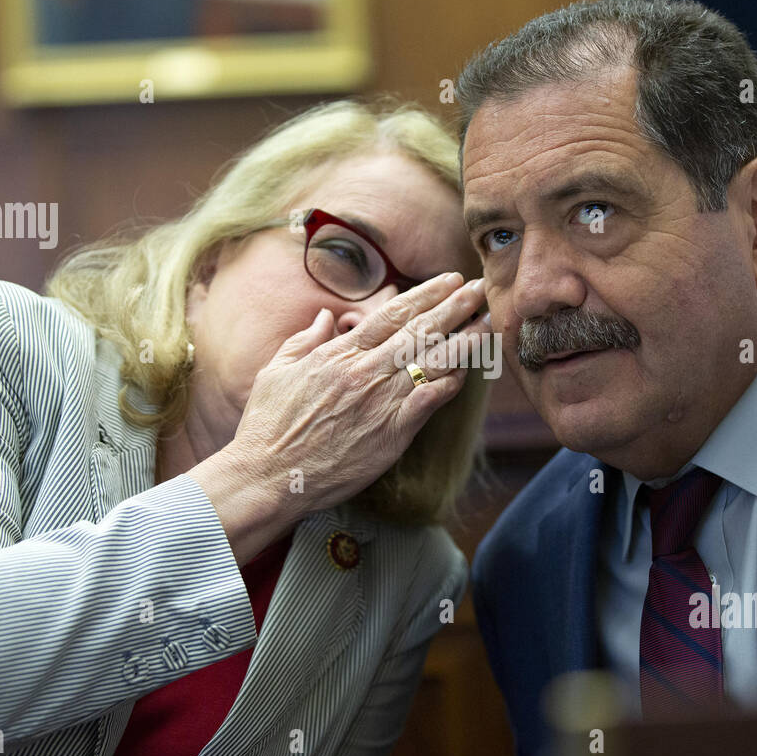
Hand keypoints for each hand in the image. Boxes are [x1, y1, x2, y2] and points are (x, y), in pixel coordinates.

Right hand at [191, 271, 488, 557]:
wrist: (269, 475)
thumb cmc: (268, 426)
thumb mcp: (276, 371)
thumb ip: (304, 340)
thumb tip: (326, 316)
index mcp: (340, 353)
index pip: (391, 314)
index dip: (425, 294)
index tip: (449, 280)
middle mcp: (365, 371)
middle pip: (419, 331)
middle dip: (454, 307)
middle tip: (480, 288)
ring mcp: (380, 402)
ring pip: (431, 362)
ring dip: (464, 340)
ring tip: (487, 322)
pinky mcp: (391, 434)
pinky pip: (429, 402)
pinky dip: (449, 384)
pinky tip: (468, 372)